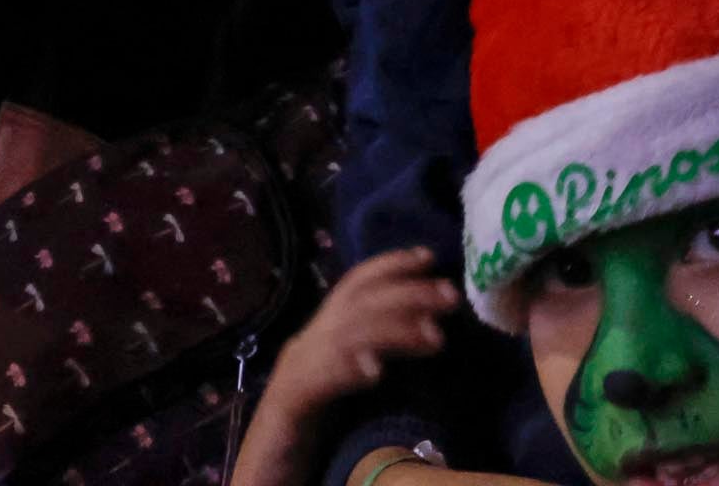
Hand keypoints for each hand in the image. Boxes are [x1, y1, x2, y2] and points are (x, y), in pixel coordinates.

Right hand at [228, 249, 458, 485]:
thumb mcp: (351, 376)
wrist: (267, 462)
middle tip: (451, 297)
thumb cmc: (316, 419)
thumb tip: (433, 329)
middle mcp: (310, 343)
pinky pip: (318, 381)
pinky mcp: (291, 403)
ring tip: (435, 338)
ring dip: (394, 330)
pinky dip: (346, 370)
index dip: (391, 264)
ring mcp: (298, 371)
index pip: (355, 285)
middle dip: (408, 294)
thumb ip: (377, 350)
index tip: (429, 256)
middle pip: (358, 303)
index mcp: (323, 333)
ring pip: (346, 335)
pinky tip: (373, 371)